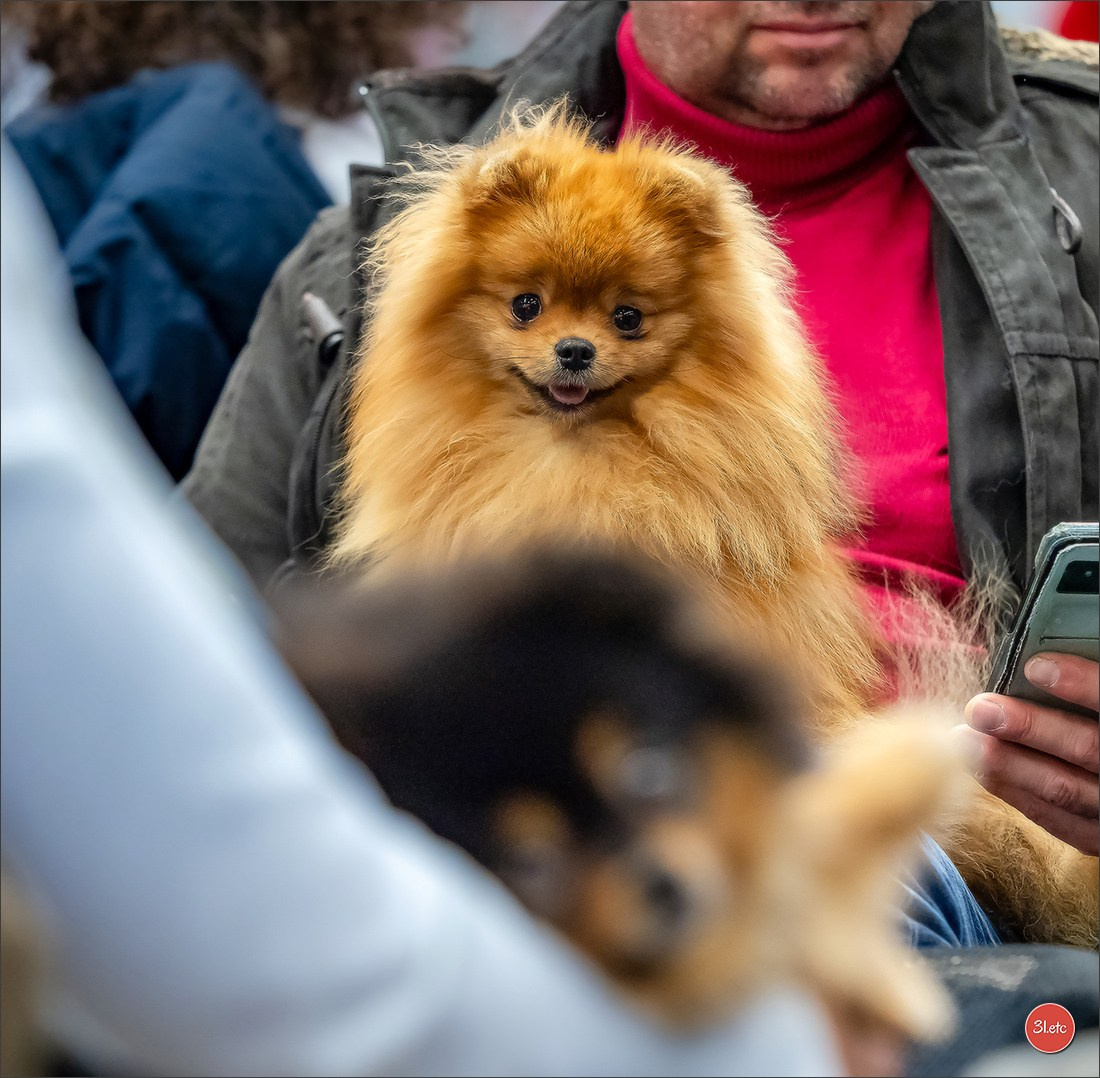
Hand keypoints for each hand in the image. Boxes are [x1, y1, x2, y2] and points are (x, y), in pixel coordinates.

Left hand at [955, 653, 1098, 855]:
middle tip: (981, 709)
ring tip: (963, 738)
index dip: (1083, 685)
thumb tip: (1039, 659)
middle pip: (1087, 749)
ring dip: (1009, 763)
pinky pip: (1055, 819)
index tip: (1036, 667)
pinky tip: (979, 770)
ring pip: (1064, 789)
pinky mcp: (1096, 836)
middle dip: (1030, 727)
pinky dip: (1014, 793)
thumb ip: (1089, 685)